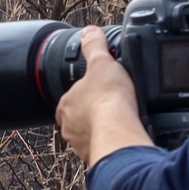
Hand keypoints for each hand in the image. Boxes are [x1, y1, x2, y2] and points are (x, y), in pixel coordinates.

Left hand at [53, 27, 154, 169]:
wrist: (119, 131)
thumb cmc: (108, 99)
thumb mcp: (102, 63)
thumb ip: (95, 47)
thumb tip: (90, 32)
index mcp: (65, 105)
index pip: (71, 98)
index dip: (86, 93)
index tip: (100, 91)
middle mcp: (68, 127)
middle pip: (80, 118)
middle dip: (94, 114)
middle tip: (112, 107)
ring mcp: (81, 144)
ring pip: (90, 136)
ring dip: (102, 131)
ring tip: (119, 123)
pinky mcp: (96, 157)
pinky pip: (102, 149)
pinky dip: (111, 144)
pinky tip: (122, 137)